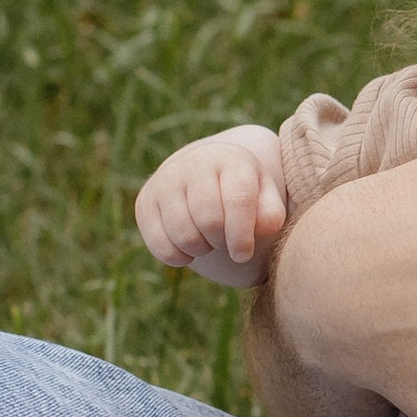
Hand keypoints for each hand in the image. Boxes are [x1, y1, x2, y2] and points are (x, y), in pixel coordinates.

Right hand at [136, 126, 289, 287]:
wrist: (204, 175)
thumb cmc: (241, 192)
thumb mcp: (265, 197)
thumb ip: (271, 214)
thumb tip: (260, 228)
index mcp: (231, 159)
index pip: (238, 200)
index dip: (242, 236)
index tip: (243, 254)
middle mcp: (194, 163)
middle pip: (209, 221)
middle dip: (222, 242)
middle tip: (225, 242)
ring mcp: (165, 180)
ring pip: (184, 235)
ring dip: (201, 249)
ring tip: (209, 240)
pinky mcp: (145, 202)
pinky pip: (160, 245)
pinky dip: (178, 257)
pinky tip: (189, 248)